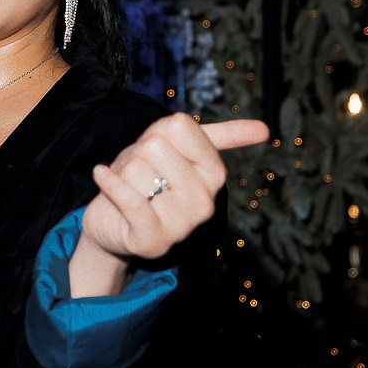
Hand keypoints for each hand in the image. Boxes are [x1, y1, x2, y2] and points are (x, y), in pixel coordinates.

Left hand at [69, 114, 270, 294]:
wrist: (112, 220)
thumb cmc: (144, 178)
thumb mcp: (177, 149)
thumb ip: (220, 135)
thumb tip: (266, 130)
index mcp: (215, 174)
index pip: (180, 126)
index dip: (157, 132)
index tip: (156, 153)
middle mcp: (205, 202)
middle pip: (155, 147)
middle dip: (136, 155)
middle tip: (138, 175)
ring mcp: (182, 225)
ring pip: (137, 171)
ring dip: (121, 175)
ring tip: (128, 189)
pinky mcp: (153, 241)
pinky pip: (129, 199)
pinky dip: (108, 183)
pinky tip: (102, 176)